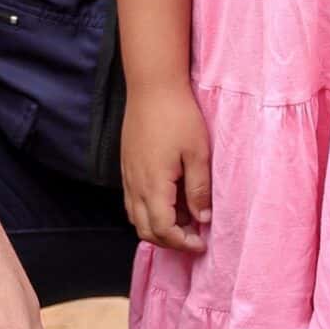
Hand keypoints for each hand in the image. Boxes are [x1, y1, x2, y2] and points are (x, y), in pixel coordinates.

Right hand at [120, 87, 211, 253]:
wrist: (152, 86)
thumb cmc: (178, 116)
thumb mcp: (198, 153)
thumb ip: (199, 189)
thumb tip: (202, 219)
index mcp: (154, 185)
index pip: (163, 230)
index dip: (182, 243)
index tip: (202, 242)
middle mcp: (135, 185)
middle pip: (145, 230)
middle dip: (169, 241)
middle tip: (193, 237)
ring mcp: (128, 175)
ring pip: (135, 217)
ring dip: (157, 227)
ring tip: (183, 220)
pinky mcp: (127, 165)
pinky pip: (132, 201)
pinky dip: (148, 211)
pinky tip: (168, 200)